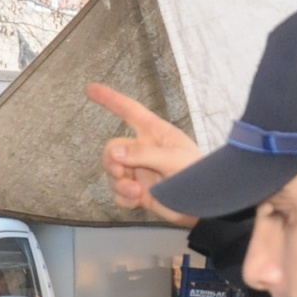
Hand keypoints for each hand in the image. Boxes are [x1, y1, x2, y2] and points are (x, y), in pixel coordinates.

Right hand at [92, 84, 202, 226]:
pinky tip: (136, 202)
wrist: (205, 206)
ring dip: (120, 184)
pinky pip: (118, 193)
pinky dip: (123, 199)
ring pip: (113, 173)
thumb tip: (114, 153)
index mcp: (155, 133)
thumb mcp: (172, 159)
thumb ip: (142, 154)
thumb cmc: (196, 174)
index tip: (90, 89)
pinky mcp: (139, 192)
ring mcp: (140, 172)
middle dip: (112, 162)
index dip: (110, 99)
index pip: (129, 111)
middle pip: (113, 148)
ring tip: (136, 193)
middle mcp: (144, 150)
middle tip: (121, 173)